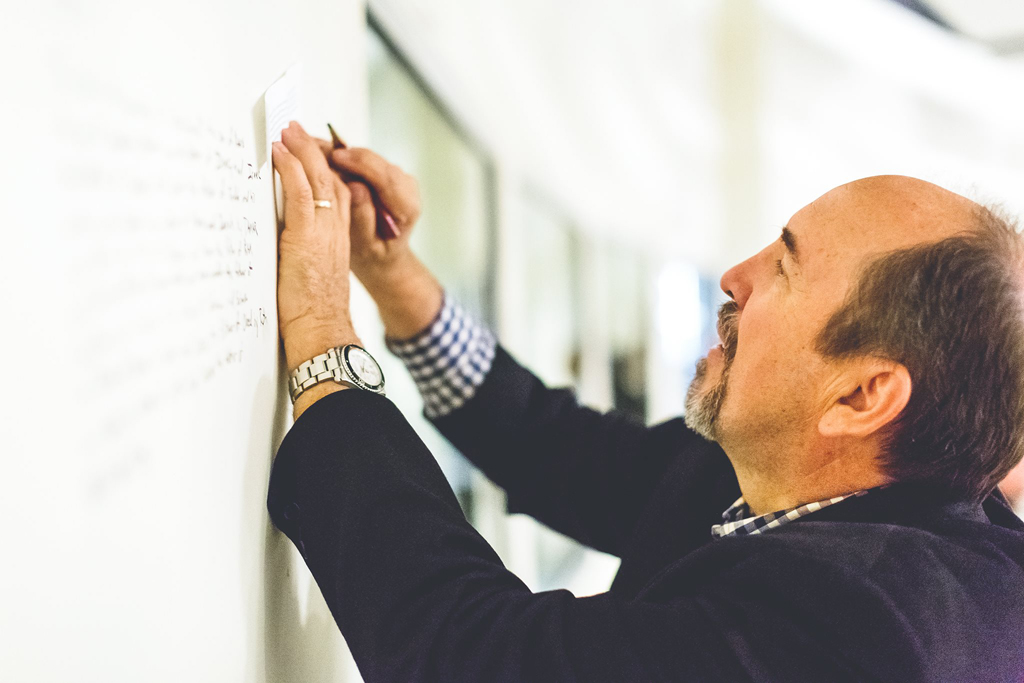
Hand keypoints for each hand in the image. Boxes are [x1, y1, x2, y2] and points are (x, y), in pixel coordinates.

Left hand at [274, 122, 361, 371]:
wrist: (323, 331)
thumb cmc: (312, 313)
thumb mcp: (308, 275)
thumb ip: (300, 253)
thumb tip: (278, 244)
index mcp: (337, 240)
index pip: (335, 194)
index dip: (322, 170)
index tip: (307, 152)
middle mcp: (335, 231)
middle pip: (330, 179)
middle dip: (313, 151)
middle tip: (296, 129)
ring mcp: (323, 232)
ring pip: (318, 179)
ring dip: (302, 150)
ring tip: (288, 130)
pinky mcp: (306, 237)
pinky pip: (301, 192)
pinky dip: (291, 168)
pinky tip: (280, 152)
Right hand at [314, 142, 421, 289]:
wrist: (382, 257)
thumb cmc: (373, 256)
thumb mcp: (366, 246)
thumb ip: (364, 217)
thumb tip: (357, 187)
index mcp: (407, 207)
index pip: (386, 176)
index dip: (359, 163)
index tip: (335, 156)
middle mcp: (406, 188)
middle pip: (375, 161)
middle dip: (343, 151)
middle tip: (313, 144)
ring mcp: (396, 178)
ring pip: (367, 157)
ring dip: (339, 151)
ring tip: (310, 145)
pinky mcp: (384, 174)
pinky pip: (362, 159)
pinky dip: (341, 156)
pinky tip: (319, 153)